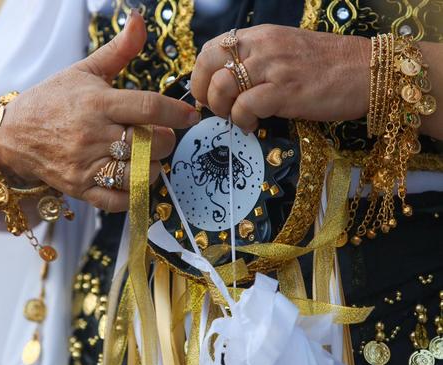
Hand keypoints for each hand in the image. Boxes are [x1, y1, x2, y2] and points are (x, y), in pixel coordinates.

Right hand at [0, 11, 199, 211]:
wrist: (13, 134)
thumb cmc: (53, 100)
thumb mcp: (85, 71)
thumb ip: (119, 50)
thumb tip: (139, 20)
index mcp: (97, 102)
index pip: (148, 107)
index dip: (176, 112)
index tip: (190, 116)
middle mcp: (93, 134)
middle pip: (150, 143)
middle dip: (165, 140)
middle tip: (160, 135)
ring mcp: (85, 164)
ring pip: (138, 173)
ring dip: (152, 166)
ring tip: (146, 156)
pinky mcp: (80, 188)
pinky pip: (118, 200)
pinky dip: (134, 194)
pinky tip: (134, 178)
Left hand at [190, 25, 370, 131]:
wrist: (367, 71)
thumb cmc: (327, 66)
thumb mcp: (284, 52)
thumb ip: (256, 62)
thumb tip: (226, 84)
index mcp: (260, 36)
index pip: (210, 49)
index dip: (200, 75)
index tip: (208, 93)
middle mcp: (262, 47)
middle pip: (208, 65)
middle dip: (204, 92)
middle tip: (218, 108)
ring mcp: (273, 67)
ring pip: (222, 86)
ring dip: (223, 109)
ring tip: (238, 117)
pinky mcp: (285, 91)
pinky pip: (245, 106)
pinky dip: (242, 120)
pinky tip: (253, 124)